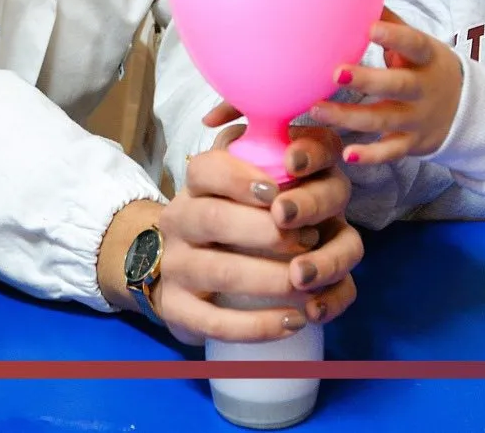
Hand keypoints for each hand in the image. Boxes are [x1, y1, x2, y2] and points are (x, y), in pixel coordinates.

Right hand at [154, 113, 361, 345]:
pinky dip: (258, 325)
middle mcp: (181, 218)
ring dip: (272, 279)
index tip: (278, 191)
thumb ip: (286, 166)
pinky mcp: (177, 308)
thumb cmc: (240, 218)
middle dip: (269, 233)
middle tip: (308, 241)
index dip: (243, 178)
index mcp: (200, 181)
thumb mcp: (258, 184)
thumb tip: (305, 159)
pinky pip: (213, 321)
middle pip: (216, 219)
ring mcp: (176, 264)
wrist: (182, 267)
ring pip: (220, 271)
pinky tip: (293, 322)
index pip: (208, 167)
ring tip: (308, 285)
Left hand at [308, 13, 462, 163]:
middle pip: (398, 85)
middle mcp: (424, 90)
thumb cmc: (427, 68)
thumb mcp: (419, 45)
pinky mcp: (412, 143)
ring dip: (351, 117)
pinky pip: (391, 151)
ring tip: (317, 109)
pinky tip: (348, 154)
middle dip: (367, 80)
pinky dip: (371, 156)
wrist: (468, 111)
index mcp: (427, 59)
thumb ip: (393, 23)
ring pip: (385, 119)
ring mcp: (419, 119)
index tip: (371, 28)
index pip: (414, 45)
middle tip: (335, 74)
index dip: (395, 37)